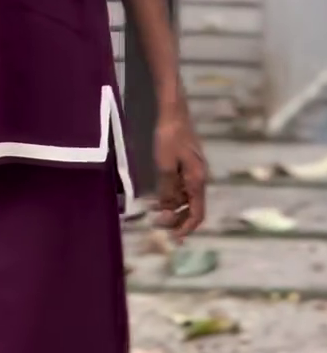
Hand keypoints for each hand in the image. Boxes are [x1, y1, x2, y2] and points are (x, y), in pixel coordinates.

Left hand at [153, 97, 206, 239]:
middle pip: (192, 210)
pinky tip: (156, 201)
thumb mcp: (165, 166)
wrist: (174, 114)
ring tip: (154, 214)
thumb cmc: (170, 138)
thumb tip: (168, 212)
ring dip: (172, 210)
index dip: (186, 228)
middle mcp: (199, 180)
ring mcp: (194, 173)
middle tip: (158, 226)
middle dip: (177, 221)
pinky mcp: (187, 167)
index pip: (197, 214)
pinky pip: (181, 189)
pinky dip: (171, 198)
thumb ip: (168, 190)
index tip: (172, 238)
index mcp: (197, 181)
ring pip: (186, 200)